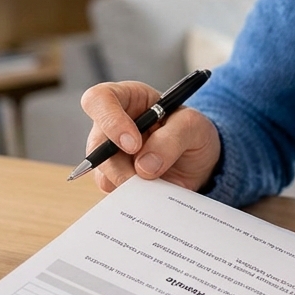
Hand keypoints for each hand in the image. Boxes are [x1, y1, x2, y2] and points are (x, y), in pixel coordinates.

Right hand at [79, 80, 220, 192]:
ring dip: (130, 183)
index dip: (110, 121)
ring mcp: (110, 155)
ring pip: (103, 173)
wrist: (198, 159)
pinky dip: (134, 196)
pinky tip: (153, 192)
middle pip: (96, 145)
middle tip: (145, 177)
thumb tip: (144, 166)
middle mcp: (111, 126)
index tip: (133, 144)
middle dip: (119, 166)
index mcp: (127, 98)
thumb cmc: (191, 131)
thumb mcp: (193, 125)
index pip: (99, 100)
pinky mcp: (116, 178)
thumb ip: (172, 138)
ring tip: (158, 184)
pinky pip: (115, 191)